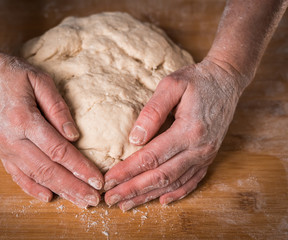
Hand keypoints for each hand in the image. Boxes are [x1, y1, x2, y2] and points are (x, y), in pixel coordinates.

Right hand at [0, 52, 102, 207]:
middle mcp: (12, 139)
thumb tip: (74, 136)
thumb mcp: (39, 80)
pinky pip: (16, 174)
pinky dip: (32, 188)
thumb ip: (57, 108)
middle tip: (94, 199)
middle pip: (48, 169)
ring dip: (59, 190)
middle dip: (74, 187)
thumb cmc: (11, 73)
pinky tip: (47, 197)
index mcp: (24, 119)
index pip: (58, 151)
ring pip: (34, 176)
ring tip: (79, 201)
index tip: (97, 180)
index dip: (80, 167)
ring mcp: (3, 147)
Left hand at [104, 58, 245, 210]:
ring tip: (127, 204)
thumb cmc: (197, 80)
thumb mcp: (172, 85)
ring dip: (149, 195)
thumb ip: (153, 111)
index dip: (127, 171)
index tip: (108, 180)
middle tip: (111, 198)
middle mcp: (199, 149)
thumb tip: (134, 138)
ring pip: (174, 183)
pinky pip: (192, 181)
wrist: (226, 80)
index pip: (151, 157)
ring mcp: (205, 155)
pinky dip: (177, 193)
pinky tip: (162, 200)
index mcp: (188, 130)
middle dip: (133, 189)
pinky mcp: (208, 156)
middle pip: (160, 176)